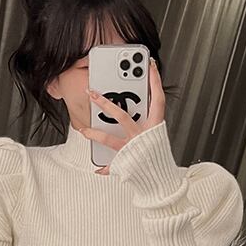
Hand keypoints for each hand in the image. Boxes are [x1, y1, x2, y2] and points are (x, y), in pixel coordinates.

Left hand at [78, 57, 165, 174]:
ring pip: (109, 139)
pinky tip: (97, 168)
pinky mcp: (126, 163)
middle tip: (92, 93)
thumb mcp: (156, 135)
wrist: (162, 180)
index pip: (157, 100)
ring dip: (94, 134)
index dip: (155, 82)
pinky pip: (112, 165)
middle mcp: (143, 136)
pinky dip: (105, 167)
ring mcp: (133, 149)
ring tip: (83, 130)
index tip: (150, 65)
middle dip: (105, 104)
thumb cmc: (157, 156)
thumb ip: (146, 121)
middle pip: (122, 116)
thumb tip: (134, 108)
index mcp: (155, 127)